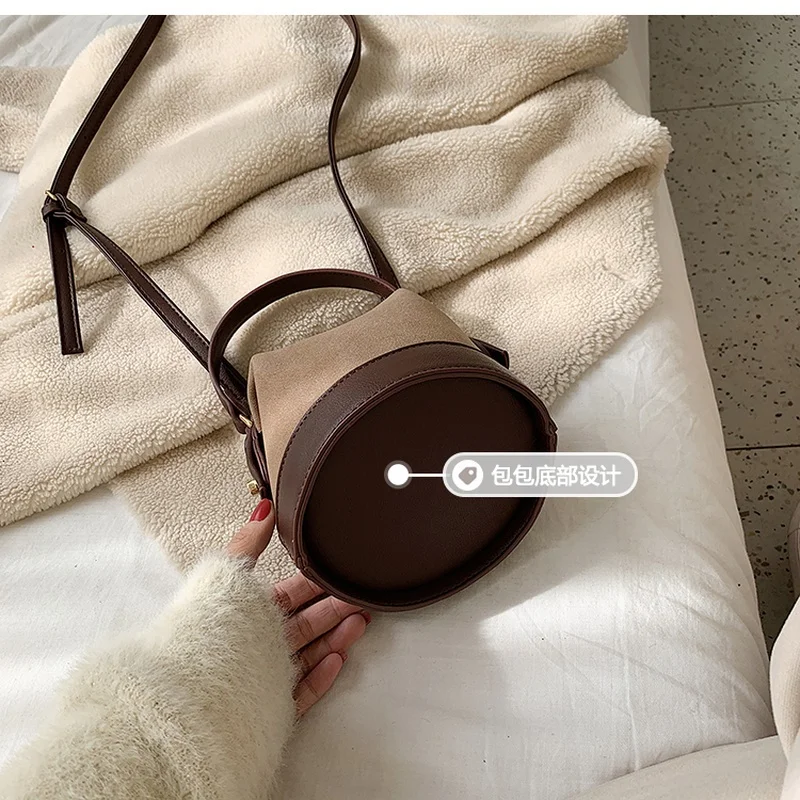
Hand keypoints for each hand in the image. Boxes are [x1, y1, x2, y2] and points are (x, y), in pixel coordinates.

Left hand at [227, 498, 370, 715]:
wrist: (188, 690)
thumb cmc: (206, 628)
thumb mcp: (228, 576)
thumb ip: (249, 543)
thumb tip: (264, 508)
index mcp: (251, 614)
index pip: (293, 595)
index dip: (319, 584)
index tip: (344, 574)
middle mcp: (260, 643)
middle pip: (307, 623)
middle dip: (336, 609)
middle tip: (363, 598)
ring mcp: (266, 675)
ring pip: (311, 655)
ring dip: (336, 638)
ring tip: (359, 624)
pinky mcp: (270, 704)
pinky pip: (302, 692)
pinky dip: (320, 677)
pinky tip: (337, 660)